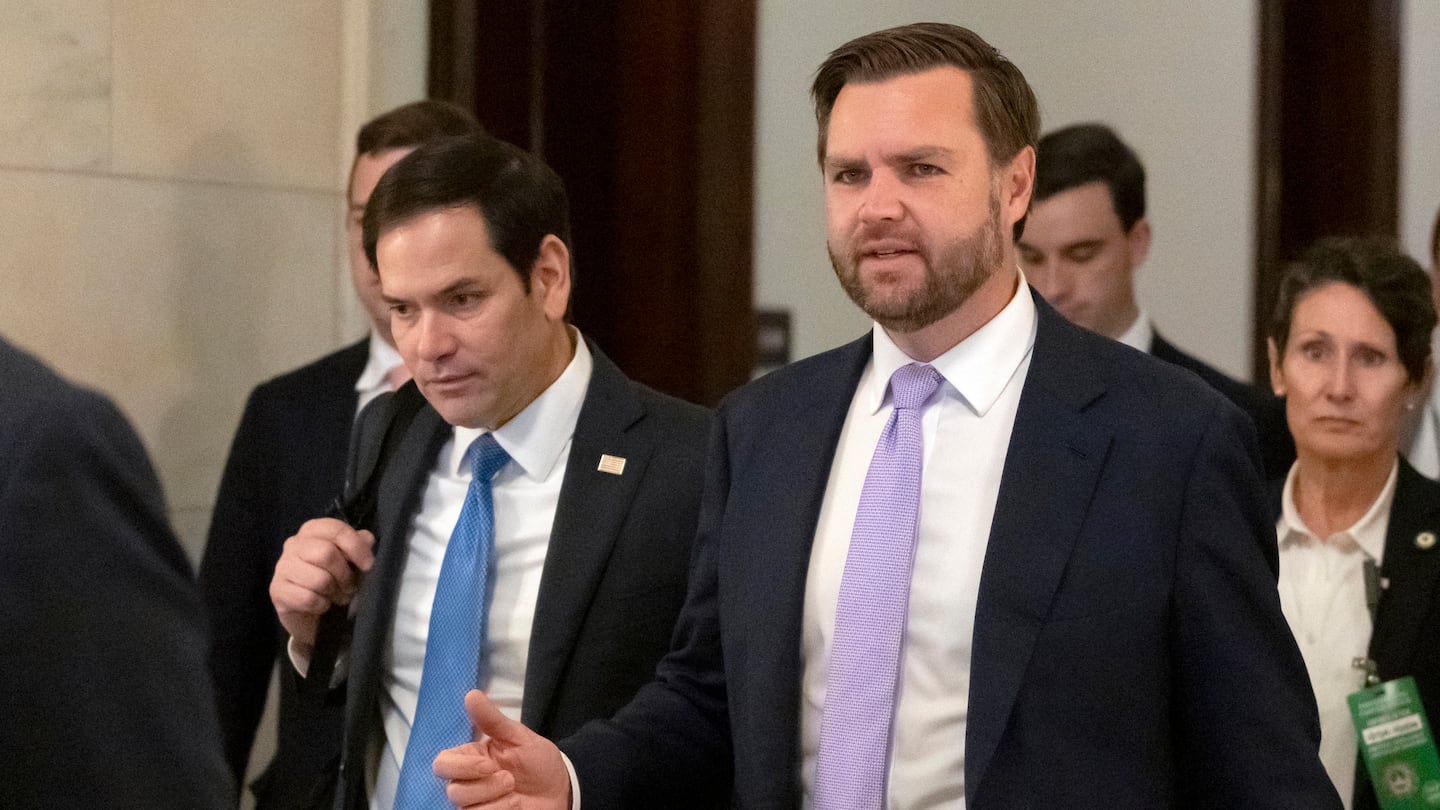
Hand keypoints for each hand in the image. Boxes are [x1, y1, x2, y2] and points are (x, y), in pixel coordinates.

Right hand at [269, 517, 374, 653]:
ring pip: (318, 579)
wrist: (309, 611)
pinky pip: (308, 598)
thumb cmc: (333, 578)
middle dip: (345, 575)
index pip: (335, 529)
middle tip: (351, 586)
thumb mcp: (350, 560)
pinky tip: (322, 604)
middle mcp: (294, 544)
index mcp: (313, 530)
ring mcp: (282, 567)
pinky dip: (322, 605)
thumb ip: (359, 546)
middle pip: (326, 554)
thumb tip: (367, 539)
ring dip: (335, 593)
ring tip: (338, 596)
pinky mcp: (277, 590)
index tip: (368, 565)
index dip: (356, 547)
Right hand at [434, 690, 570, 809]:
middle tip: (510, 780)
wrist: (561, 789)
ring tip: (516, 795)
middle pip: (453, 790)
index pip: (442, 764)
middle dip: (484, 787)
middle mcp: (469, 783)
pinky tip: (515, 807)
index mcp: (471, 759)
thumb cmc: (538, 761)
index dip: (461, 767)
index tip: (488, 765)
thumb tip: (471, 695)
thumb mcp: (519, 737)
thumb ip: (493, 720)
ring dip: (495, 803)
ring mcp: (477, 804)